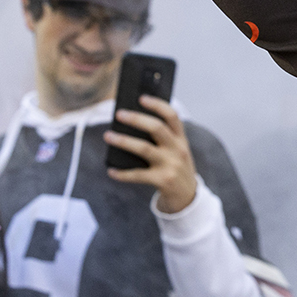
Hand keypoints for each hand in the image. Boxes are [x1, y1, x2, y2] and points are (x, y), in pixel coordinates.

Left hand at [105, 95, 199, 212]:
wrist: (188, 198)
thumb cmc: (176, 169)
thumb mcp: (177, 152)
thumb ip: (164, 140)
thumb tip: (132, 126)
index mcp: (181, 140)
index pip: (172, 116)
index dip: (157, 105)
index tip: (141, 98)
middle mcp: (177, 150)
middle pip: (156, 128)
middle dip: (136, 119)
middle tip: (119, 114)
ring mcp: (171, 165)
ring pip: (144, 149)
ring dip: (123, 141)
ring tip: (108, 136)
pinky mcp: (162, 181)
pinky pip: (137, 175)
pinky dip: (122, 173)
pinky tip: (111, 171)